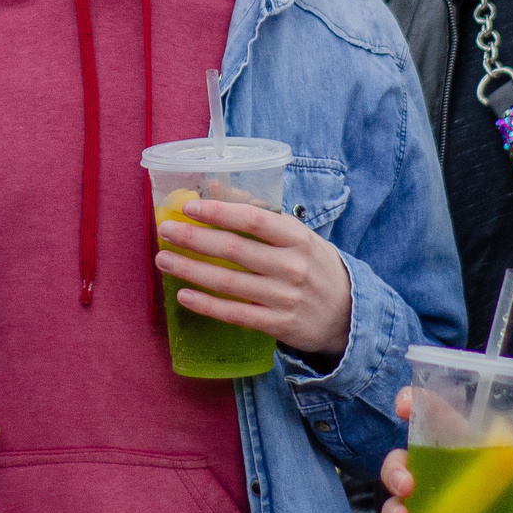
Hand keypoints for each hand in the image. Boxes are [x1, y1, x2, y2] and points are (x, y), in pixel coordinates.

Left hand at [156, 197, 353, 361]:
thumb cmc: (315, 266)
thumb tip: (213, 187)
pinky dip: (207, 305)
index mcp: (297, 237)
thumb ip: (259, 212)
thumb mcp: (297, 235)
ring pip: (228, 282)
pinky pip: (235, 313)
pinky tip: (184, 295)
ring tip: (164, 259)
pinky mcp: (277, 325)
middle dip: (194, 238)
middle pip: (234, 249)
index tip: (189, 207)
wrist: (348, 315)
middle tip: (165, 230)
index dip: (218, 211)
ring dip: (191, 270)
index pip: (254, 219)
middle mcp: (292, 266)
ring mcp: (284, 297)